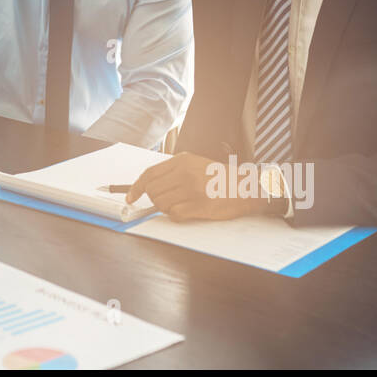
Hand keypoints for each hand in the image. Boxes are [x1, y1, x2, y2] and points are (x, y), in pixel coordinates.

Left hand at [125, 152, 262, 220]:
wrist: (246, 188)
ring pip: (161, 204)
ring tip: (182, 204)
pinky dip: (177, 216)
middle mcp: (185, 173)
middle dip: (155, 200)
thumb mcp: (195, 164)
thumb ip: (173, 171)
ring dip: (167, 208)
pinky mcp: (199, 205)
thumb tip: (149, 186)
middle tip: (168, 201)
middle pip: (152, 191)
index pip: (149, 174)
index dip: (136, 187)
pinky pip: (174, 215)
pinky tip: (189, 211)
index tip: (130, 198)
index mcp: (182, 160)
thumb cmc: (220, 178)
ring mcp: (192, 189)